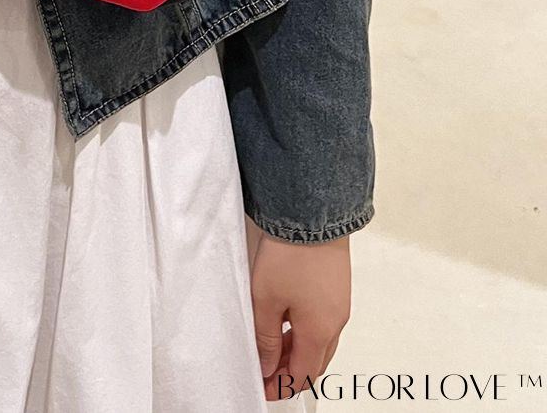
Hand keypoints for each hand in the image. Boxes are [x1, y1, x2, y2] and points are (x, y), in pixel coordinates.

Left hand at [246, 215, 350, 401]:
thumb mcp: (266, 299)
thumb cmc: (291, 253)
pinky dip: (306, 332)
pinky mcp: (338, 288)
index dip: (281, 387)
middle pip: (315, 363)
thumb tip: (268, 365)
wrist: (314, 213)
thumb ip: (266, 338)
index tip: (262, 388)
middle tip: (265, 371)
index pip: (302, 376)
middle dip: (291, 373)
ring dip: (298, 352)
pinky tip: (287, 322)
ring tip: (271, 347)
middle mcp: (335, 322)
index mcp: (319, 332)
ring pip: (321, 344)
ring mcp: (340, 305)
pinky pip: (324, 323)